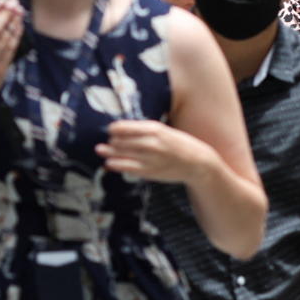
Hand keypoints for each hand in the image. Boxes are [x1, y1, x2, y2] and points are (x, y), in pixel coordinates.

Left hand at [96, 120, 216, 183]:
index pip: (124, 127)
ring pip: (121, 154)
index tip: (111, 130)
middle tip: (108, 142)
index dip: (114, 129)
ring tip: (101, 150)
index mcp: (155, 129)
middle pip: (120, 141)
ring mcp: (150, 158)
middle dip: (112, 141)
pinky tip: (109, 163)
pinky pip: (127, 168)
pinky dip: (115, 165)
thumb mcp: (164, 131)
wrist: (198, 163)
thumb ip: (145, 130)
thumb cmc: (179, 144)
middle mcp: (151, 143)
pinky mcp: (149, 172)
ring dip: (109, 152)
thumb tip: (120, 130)